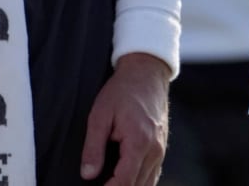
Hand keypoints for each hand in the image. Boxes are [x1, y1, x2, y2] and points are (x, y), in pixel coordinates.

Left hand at [80, 52, 169, 185]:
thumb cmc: (122, 91)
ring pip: (147, 184)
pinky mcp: (161, 149)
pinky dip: (140, 182)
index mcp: (139, 142)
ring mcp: (161, 151)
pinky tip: (126, 180)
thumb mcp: (100, 114)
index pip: (124, 182)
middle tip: (102, 184)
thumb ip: (93, 147)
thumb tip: (88, 174)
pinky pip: (153, 175)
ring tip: (111, 182)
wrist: (146, 73)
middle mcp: (154, 150)